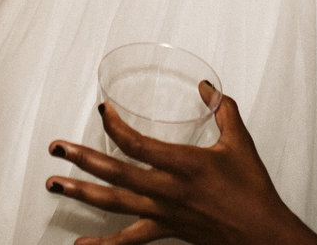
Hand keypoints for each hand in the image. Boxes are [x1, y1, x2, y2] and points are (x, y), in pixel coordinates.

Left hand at [46, 92, 316, 244]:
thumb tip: (206, 86)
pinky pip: (129, 240)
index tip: (101, 112)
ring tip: (53, 184)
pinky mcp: (166, 230)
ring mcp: (163, 213)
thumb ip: (222, 109)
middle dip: (81, 159)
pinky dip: (103, 244)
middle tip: (55, 147)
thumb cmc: (253, 190)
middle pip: (115, 173)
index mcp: (184, 164)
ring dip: (80, 193)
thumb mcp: (240, 142)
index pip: (137, 145)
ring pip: (114, 204)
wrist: (263, 235)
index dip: (114, 127)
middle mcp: (168, 190)